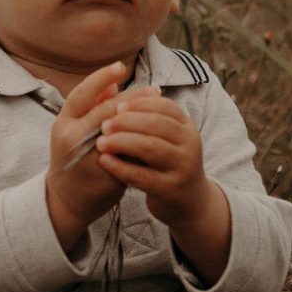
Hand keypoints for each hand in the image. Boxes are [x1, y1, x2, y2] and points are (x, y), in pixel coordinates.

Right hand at [46, 62, 159, 250]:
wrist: (67, 199)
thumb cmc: (73, 156)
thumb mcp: (74, 128)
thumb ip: (92, 106)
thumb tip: (112, 82)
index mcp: (63, 122)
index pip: (82, 94)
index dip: (101, 78)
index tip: (121, 66)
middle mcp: (71, 138)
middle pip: (105, 111)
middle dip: (131, 99)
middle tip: (153, 89)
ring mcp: (87, 158)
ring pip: (119, 133)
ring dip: (141, 120)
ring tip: (159, 110)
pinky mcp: (104, 176)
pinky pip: (127, 155)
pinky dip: (142, 143)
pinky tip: (158, 134)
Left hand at [94, 94, 211, 224]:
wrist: (188, 202)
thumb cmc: (166, 163)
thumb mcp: (163, 138)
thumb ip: (144, 118)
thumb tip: (112, 89)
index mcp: (187, 127)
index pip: (165, 106)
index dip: (139, 104)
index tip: (116, 105)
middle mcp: (190, 144)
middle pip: (157, 124)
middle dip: (127, 122)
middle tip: (103, 124)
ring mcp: (183, 167)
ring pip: (150, 148)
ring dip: (122, 142)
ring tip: (101, 142)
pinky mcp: (171, 189)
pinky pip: (142, 175)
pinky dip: (120, 167)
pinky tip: (104, 161)